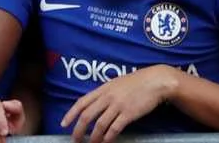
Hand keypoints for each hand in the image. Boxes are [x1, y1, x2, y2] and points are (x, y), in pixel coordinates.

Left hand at [60, 64, 177, 142]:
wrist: (154, 81)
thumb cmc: (135, 82)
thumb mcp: (114, 84)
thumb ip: (103, 93)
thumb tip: (92, 103)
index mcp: (101, 90)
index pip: (81, 103)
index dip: (70, 114)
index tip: (63, 124)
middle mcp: (107, 98)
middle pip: (87, 116)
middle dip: (79, 130)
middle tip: (75, 140)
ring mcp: (118, 106)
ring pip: (100, 124)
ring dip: (94, 137)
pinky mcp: (129, 114)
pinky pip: (115, 128)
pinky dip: (108, 137)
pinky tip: (106, 142)